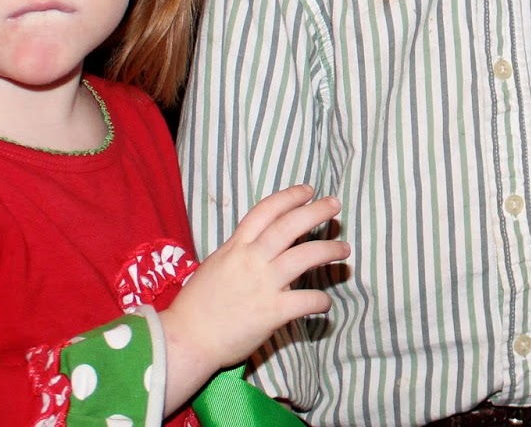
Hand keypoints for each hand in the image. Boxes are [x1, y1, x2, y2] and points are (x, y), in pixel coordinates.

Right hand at [161, 185, 347, 389]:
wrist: (185, 340)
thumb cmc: (197, 305)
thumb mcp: (215, 266)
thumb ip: (238, 253)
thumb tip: (258, 245)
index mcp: (235, 247)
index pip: (265, 211)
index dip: (289, 197)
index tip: (308, 190)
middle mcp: (251, 260)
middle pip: (289, 226)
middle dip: (316, 211)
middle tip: (335, 204)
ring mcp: (263, 285)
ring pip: (304, 256)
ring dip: (328, 249)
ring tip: (344, 248)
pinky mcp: (272, 312)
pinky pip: (305, 301)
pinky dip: (320, 301)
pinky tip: (325, 303)